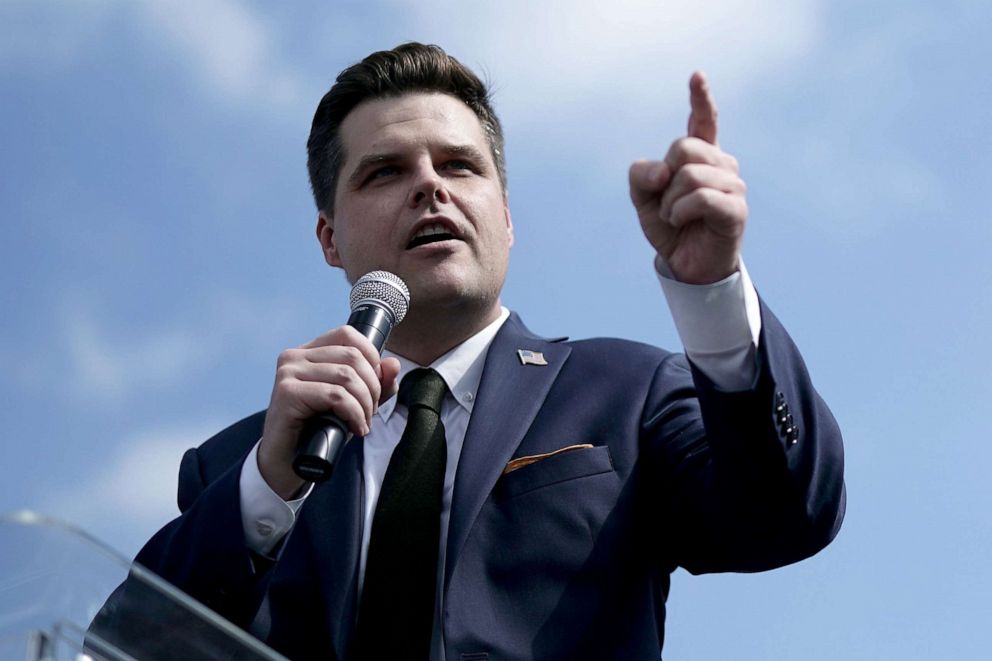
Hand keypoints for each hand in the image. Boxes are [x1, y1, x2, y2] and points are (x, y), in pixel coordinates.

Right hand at [258, 326, 400, 498]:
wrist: (287, 462)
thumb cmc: (318, 430)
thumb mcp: (354, 403)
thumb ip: (377, 383)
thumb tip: (394, 364)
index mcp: (308, 352)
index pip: (348, 335)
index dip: (371, 358)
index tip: (375, 387)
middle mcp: (294, 357)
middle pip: (352, 356)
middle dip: (372, 387)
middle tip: (370, 412)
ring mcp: (288, 373)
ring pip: (346, 376)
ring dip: (364, 404)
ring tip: (362, 422)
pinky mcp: (287, 393)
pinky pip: (335, 395)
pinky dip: (354, 413)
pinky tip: (355, 428)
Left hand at [629, 71, 747, 283]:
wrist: (687, 265)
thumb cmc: (670, 227)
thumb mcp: (643, 199)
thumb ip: (641, 176)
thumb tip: (663, 171)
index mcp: (701, 157)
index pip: (703, 121)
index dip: (700, 98)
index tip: (696, 75)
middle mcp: (722, 165)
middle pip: (683, 147)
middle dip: (664, 178)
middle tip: (667, 203)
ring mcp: (733, 185)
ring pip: (689, 175)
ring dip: (670, 202)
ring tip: (676, 217)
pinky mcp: (736, 209)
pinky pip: (699, 197)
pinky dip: (679, 211)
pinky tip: (681, 221)